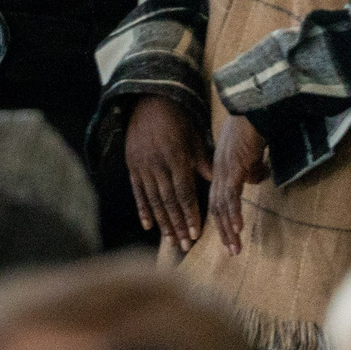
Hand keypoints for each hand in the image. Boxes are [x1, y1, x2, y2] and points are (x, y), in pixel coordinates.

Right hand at [124, 95, 211, 252]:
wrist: (149, 103)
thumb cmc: (178, 122)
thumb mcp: (195, 139)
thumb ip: (203, 163)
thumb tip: (218, 184)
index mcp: (176, 159)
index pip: (184, 193)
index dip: (190, 214)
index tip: (197, 233)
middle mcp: (158, 166)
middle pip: (169, 201)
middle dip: (178, 225)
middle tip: (185, 246)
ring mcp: (142, 168)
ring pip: (153, 200)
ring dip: (162, 222)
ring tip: (169, 241)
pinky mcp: (132, 167)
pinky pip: (138, 192)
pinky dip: (142, 210)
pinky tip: (148, 226)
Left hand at [209, 113, 269, 255]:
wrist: (254, 107)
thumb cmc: (254, 125)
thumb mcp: (251, 151)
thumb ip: (251, 166)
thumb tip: (255, 179)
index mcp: (220, 168)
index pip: (217, 199)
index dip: (221, 219)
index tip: (227, 237)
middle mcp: (218, 171)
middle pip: (216, 208)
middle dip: (223, 232)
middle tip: (232, 251)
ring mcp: (224, 170)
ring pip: (222, 206)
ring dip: (229, 230)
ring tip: (235, 248)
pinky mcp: (234, 168)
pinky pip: (231, 196)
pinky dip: (234, 214)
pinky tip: (238, 229)